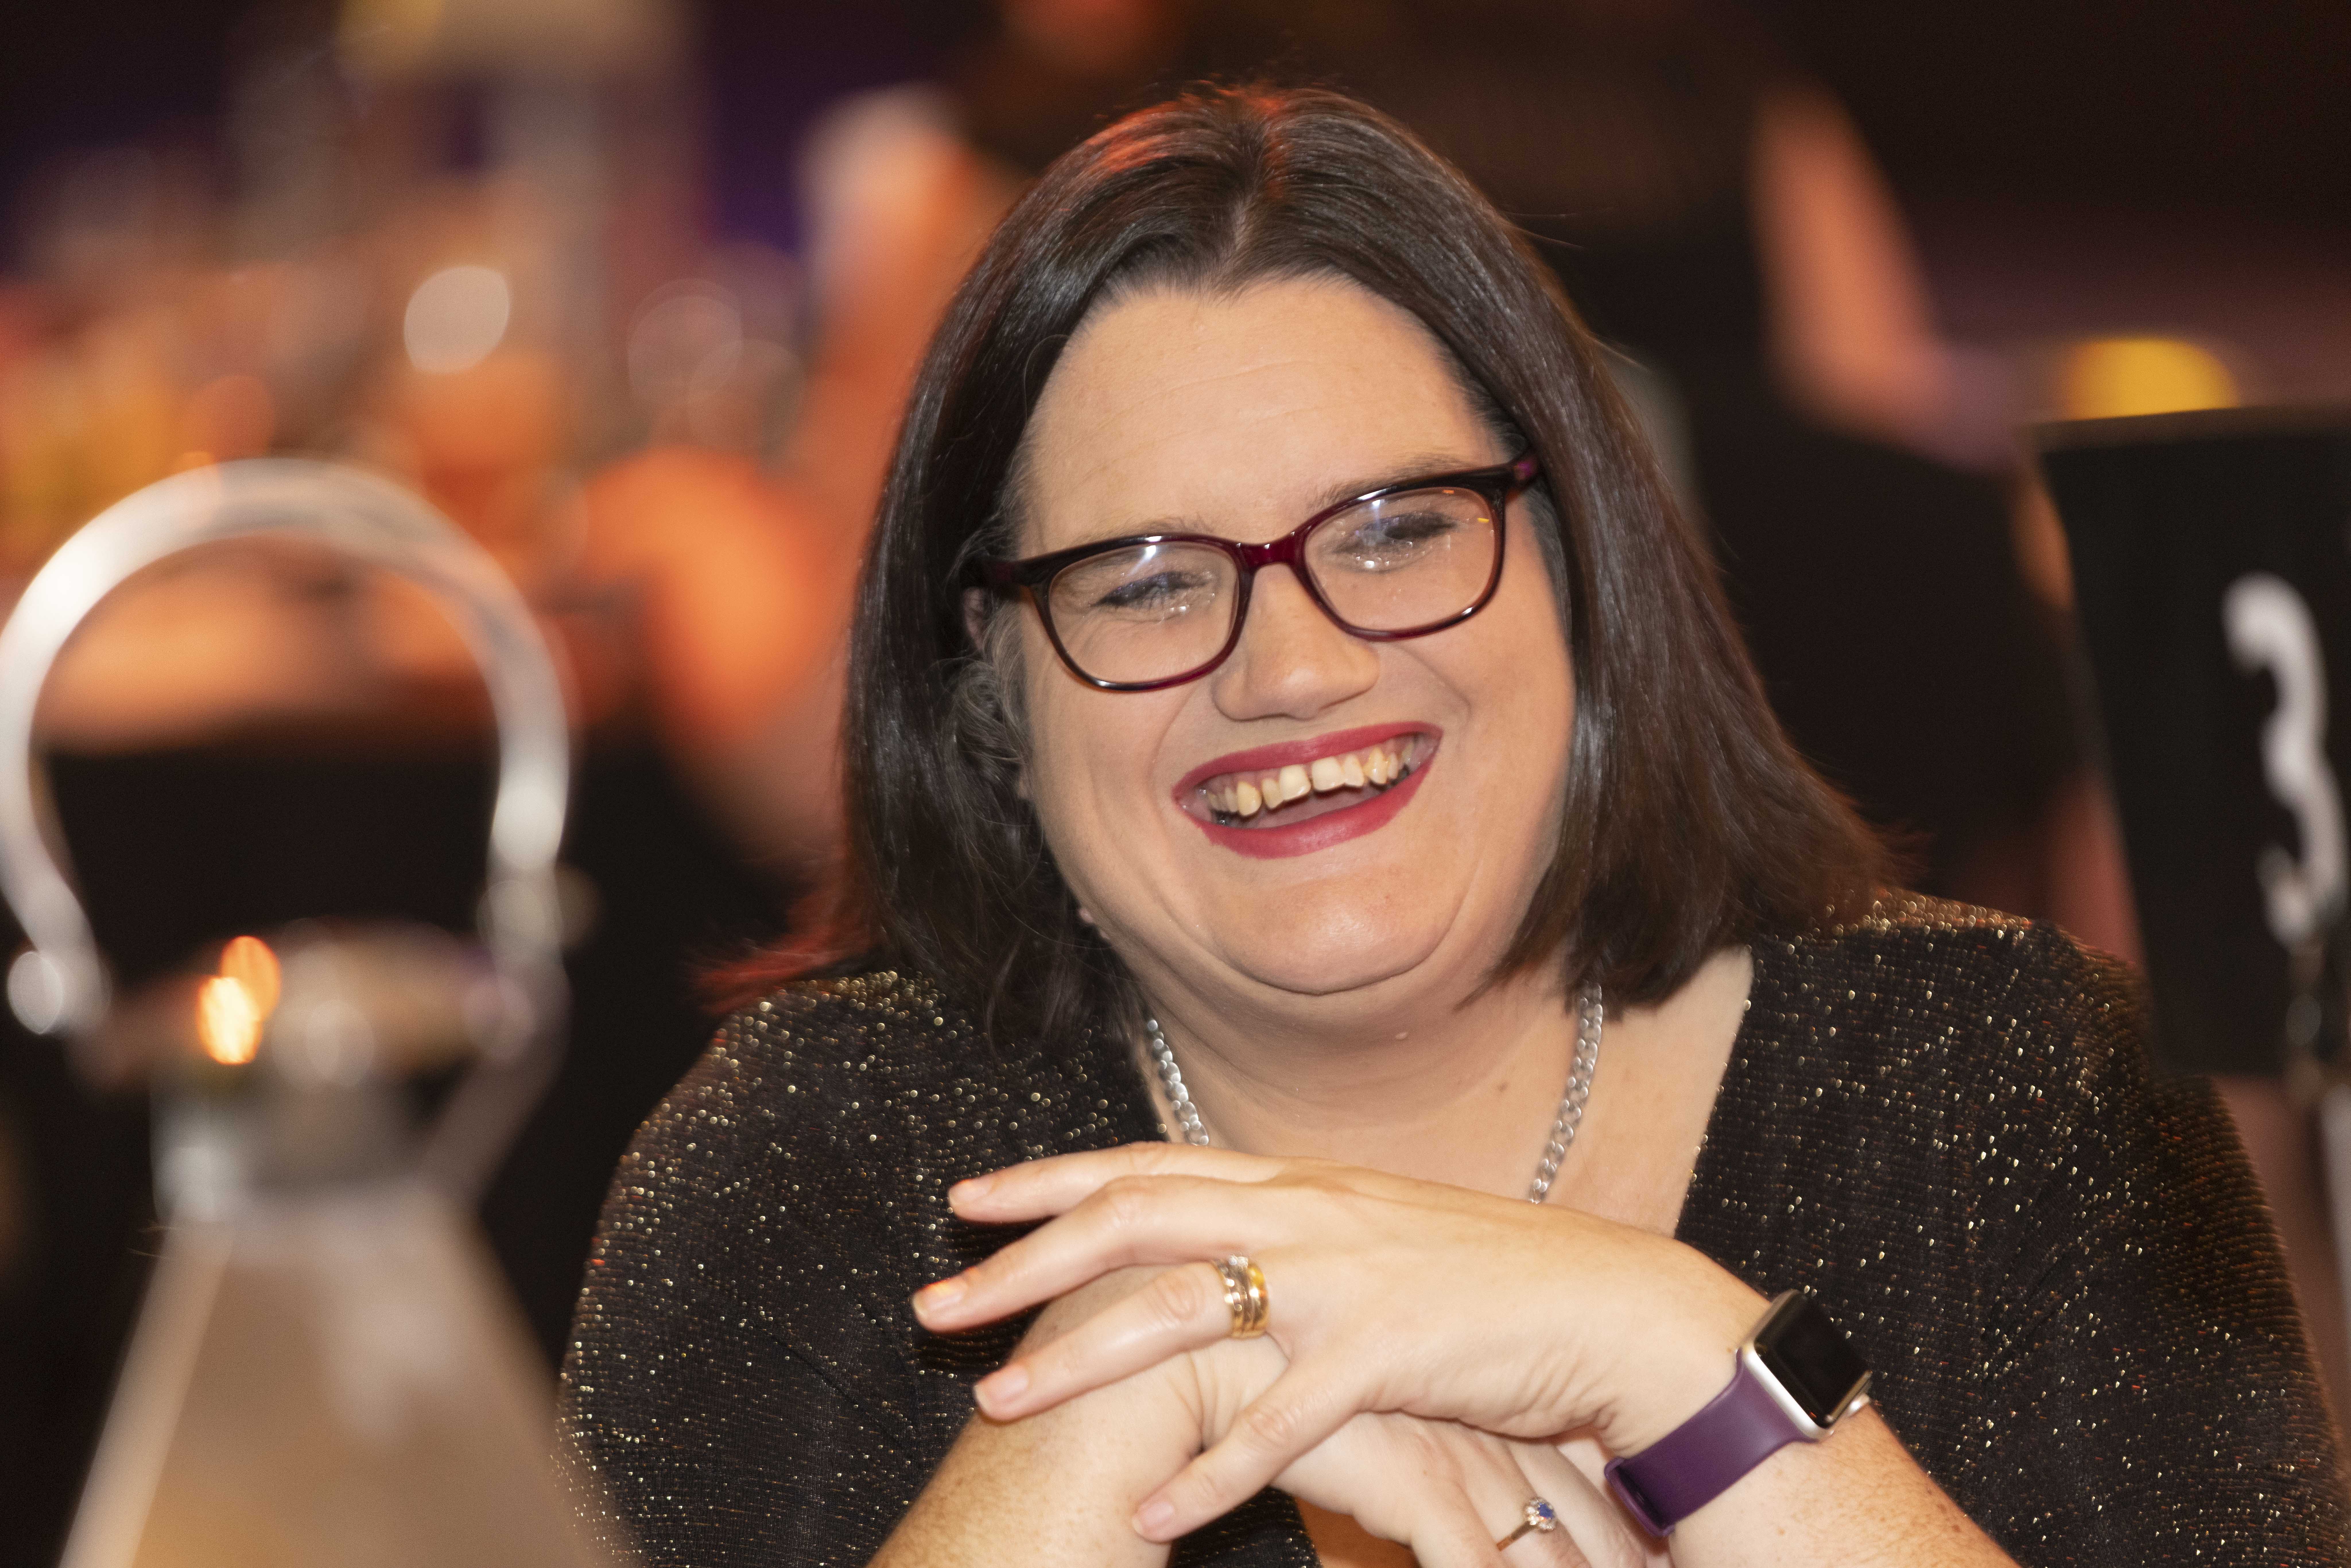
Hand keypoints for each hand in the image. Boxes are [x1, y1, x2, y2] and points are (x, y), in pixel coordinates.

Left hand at [912, 1143, 1763, 1541]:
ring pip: (1179, 1314)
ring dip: (1079, 1360)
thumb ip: (1293, 1231)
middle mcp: (1307, 1212)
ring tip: (997, 1402)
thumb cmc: (1488, 1277)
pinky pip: (1279, 1419)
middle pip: (1131, 1223)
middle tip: (936, 1306)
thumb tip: (1218, 1241)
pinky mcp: (1389, 1351)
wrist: (1607, 1306)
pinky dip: (1214, 1468)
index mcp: (1299, 1182)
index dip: (1050, 1179)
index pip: (1144, 1165)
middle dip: (1022, 1264)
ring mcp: (1344, 1279)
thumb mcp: (1374, 1234)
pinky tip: (1157, 1511)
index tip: (966, 1201)